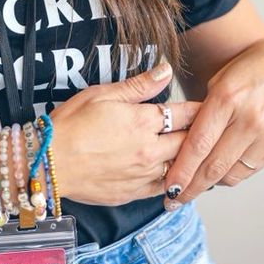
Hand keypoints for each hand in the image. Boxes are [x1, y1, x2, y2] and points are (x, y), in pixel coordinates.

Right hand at [50, 62, 201, 205]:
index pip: (183, 114)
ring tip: (200, 152)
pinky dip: (174, 181)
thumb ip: (138, 85)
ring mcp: (143, 175)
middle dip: (203, 134)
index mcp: (142, 122)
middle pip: (189, 142)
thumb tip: (165, 70)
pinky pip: (163, 188)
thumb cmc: (71, 124)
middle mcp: (149, 150)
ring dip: (191, 159)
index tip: (211, 105)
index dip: (200, 108)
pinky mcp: (133, 194)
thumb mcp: (102, 94)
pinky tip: (176, 175)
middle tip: (214, 128)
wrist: (49, 162)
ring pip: (180, 168)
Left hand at [162, 34, 263, 209]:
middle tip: (173, 199)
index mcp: (227, 98)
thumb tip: (186, 139)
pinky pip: (248, 170)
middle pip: (213, 166)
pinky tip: (217, 175)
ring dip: (208, 184)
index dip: (180, 170)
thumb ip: (204, 109)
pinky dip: (229, 176)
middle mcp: (247, 120)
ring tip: (191, 188)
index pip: (198, 144)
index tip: (167, 186)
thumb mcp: (221, 79)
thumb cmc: (254, 66)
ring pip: (230, 173)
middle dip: (190, 187)